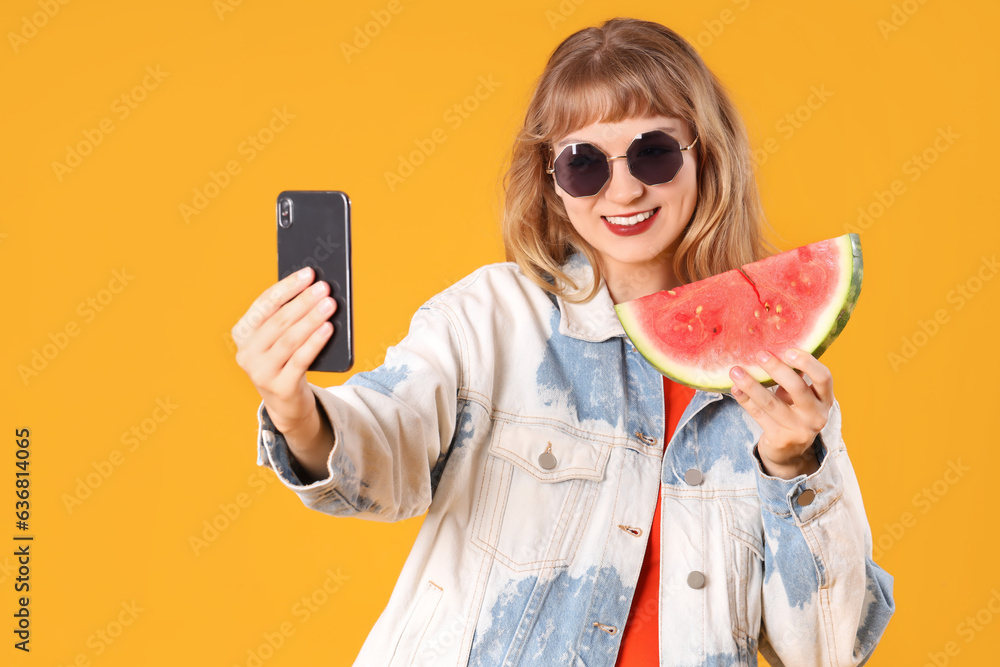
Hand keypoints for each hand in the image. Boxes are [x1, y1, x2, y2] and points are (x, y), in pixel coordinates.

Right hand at [232, 266, 336, 436]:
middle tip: (324, 287)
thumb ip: (289, 318)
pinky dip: (315, 342)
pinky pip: (300, 360)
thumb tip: (315, 291)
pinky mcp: (280, 388)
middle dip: (304, 301)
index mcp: (242, 334)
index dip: (287, 287)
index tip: (308, 273)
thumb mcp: (280, 339)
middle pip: (279, 321)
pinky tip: (328, 327)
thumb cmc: (286, 361)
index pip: (264, 304)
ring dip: (312, 319)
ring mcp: (261, 373)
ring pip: (290, 339)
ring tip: (330, 304)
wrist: (286, 403)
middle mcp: (246, 353)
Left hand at [729, 348, 832, 479]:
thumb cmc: (793, 413)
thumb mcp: (799, 397)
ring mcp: (799, 430)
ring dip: (751, 385)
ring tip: (735, 370)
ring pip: (771, 403)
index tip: (788, 350)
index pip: (824, 377)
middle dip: (777, 370)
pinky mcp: (780, 439)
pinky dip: (745, 400)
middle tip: (759, 355)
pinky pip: (758, 415)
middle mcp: (816, 415)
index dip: (808, 362)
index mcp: (824, 400)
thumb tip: (772, 348)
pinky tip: (735, 388)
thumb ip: (793, 377)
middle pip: (798, 389)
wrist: (789, 452)